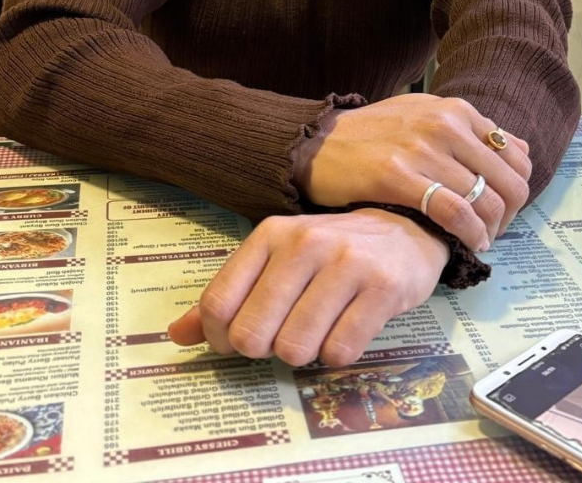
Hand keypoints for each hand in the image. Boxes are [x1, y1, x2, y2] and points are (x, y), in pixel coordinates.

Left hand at [167, 209, 447, 365]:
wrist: (405, 228)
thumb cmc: (331, 251)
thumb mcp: (276, 259)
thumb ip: (229, 294)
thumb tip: (176, 335)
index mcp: (271, 234)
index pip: (218, 304)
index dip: (220, 337)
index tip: (239, 339)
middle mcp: (306, 243)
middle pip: (252, 334)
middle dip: (264, 350)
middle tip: (284, 336)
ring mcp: (347, 264)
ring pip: (294, 348)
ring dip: (303, 354)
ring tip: (318, 330)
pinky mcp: (384, 289)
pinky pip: (340, 351)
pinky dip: (338, 354)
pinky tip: (347, 329)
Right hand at [296, 93, 530, 252]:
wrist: (318, 142)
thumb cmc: (373, 134)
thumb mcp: (426, 116)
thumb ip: (472, 131)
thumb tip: (519, 147)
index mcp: (456, 110)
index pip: (516, 156)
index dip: (517, 190)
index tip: (503, 210)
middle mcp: (445, 125)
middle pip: (508, 181)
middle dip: (509, 216)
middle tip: (493, 232)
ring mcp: (422, 149)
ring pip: (485, 200)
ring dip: (490, 230)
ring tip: (479, 241)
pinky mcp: (399, 175)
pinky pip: (454, 212)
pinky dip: (470, 234)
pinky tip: (467, 244)